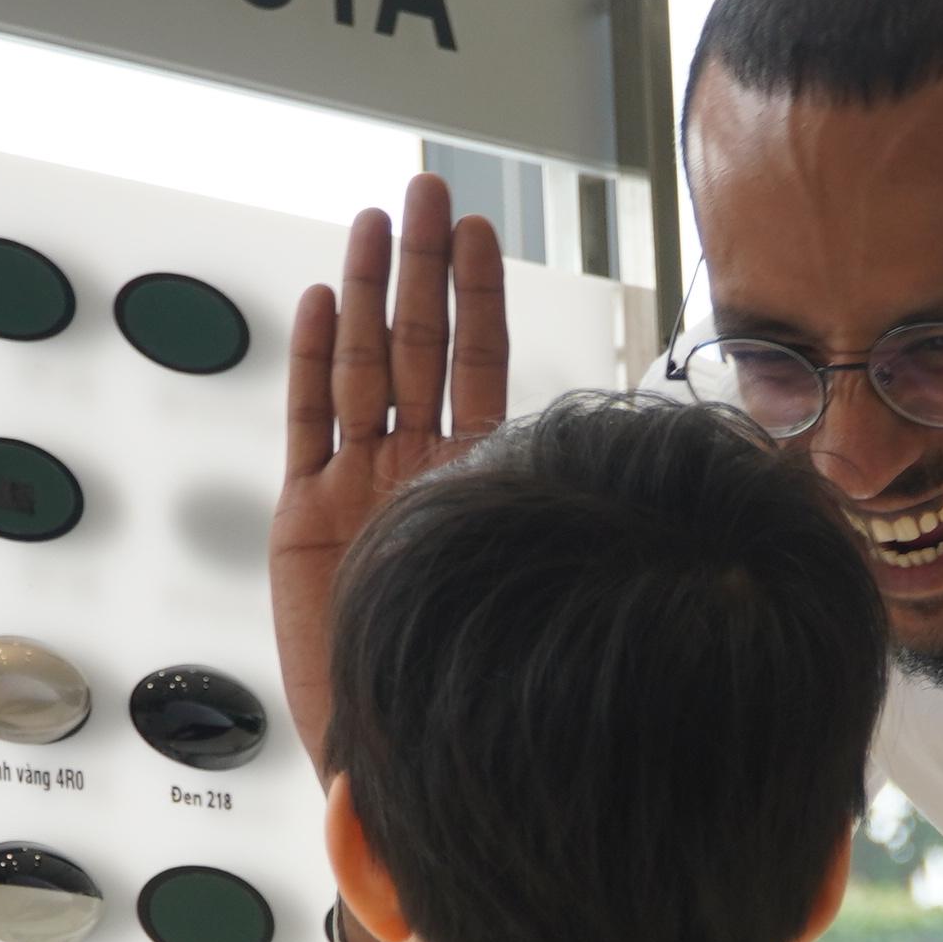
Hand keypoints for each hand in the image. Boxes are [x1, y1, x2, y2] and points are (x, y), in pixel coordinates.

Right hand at [271, 171, 508, 774]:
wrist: (411, 755)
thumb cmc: (486, 681)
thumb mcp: (541, 571)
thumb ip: (559, 509)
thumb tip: (638, 447)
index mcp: (475, 476)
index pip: (477, 361)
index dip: (475, 292)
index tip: (479, 228)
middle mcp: (415, 473)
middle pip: (416, 346)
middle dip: (420, 264)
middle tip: (423, 186)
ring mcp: (358, 492)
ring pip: (361, 370)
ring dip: (370, 292)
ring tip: (375, 221)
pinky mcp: (304, 524)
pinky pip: (308, 427)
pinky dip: (314, 363)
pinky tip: (327, 301)